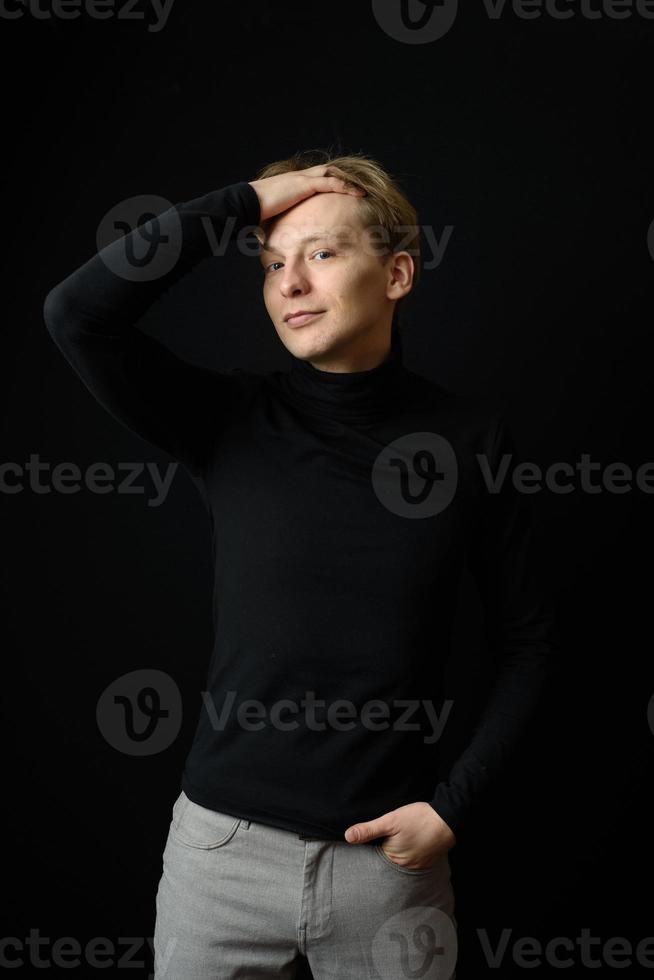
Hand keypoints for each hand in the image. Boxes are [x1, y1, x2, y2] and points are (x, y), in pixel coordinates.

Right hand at [248, 164, 365, 222]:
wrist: (246, 205)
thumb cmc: (254, 214)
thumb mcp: (270, 221)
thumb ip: (276, 228)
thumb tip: (269, 244)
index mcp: (291, 184)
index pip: (316, 180)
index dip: (330, 184)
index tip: (342, 193)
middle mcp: (298, 178)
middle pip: (327, 172)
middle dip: (343, 178)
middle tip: (358, 188)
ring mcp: (301, 179)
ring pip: (332, 174)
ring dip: (348, 181)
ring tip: (363, 190)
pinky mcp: (304, 184)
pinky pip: (330, 182)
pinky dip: (345, 186)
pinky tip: (358, 193)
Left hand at [344, 802, 455, 871]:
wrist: (448, 818)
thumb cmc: (419, 818)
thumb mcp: (391, 820)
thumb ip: (369, 830)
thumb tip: (347, 837)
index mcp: (393, 859)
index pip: (375, 855)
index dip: (374, 844)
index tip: (376, 836)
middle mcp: (406, 867)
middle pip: (388, 857)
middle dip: (387, 846)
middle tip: (394, 832)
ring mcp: (418, 865)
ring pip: (401, 857)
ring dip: (400, 849)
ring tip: (404, 835)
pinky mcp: (428, 861)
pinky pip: (413, 857)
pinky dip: (411, 850)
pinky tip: (413, 839)